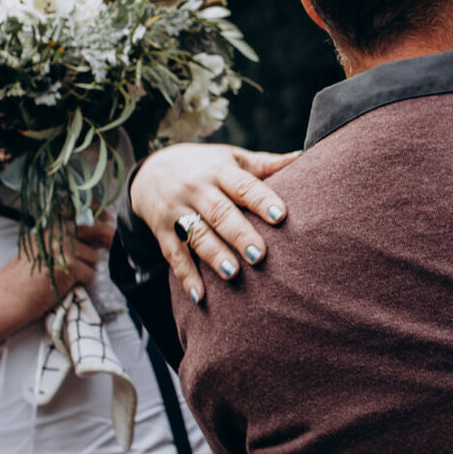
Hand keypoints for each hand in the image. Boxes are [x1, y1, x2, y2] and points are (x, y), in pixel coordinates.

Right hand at [0, 218, 111, 329]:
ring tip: (67, 276)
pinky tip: (66, 285)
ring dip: (87, 269)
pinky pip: (90, 273)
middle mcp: (55, 232)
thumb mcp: (39, 249)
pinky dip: (83, 282)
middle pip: (94, 227)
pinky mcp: (67, 264)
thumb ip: (61, 240)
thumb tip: (93, 233)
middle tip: (112, 243)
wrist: (6, 298)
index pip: (78, 210)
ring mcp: (61, 247)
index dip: (98, 214)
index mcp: (48, 227)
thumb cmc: (22, 279)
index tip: (108, 220)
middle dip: (107, 236)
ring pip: (93, 256)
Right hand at [128, 143, 298, 302]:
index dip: (261, 199)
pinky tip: (200, 295)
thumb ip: (265, 164)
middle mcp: (196, 190)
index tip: (280, 215)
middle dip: (239, 234)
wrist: (150, 170)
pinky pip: (174, 255)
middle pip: (219, 213)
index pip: (242, 185)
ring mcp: (177, 212)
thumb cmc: (203, 165)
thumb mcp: (231, 158)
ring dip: (214, 255)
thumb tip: (302, 159)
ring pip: (197, 235)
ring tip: (233, 273)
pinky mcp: (162, 232)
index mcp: (218, 170)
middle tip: (260, 254)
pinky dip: (185, 276)